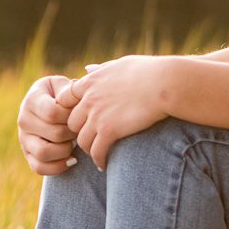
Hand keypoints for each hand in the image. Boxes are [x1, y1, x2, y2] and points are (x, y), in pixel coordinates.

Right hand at [15, 73, 79, 175]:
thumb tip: (75, 100)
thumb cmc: (63, 96)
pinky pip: (40, 168)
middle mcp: (23, 119)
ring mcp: (23, 139)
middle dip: (73, 133)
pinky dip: (59, 166)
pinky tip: (72, 158)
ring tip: (73, 143)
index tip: (79, 114)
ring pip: (44, 152)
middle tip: (80, 129)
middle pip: (54, 134)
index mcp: (32, 99)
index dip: (71, 116)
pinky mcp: (27, 155)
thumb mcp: (65, 87)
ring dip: (65, 150)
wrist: (53, 107)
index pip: (52, 113)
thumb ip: (70, 91)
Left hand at [66, 55, 175, 169]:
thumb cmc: (148, 71)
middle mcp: (89, 99)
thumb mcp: (118, 64)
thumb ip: (100, 69)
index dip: (69, 110)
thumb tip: (87, 69)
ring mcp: (97, 116)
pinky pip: (96, 151)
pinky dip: (99, 159)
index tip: (81, 118)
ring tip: (97, 153)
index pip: (64, 99)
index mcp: (89, 82)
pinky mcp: (109, 131)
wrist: (164, 83)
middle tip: (88, 140)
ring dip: (88, 149)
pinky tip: (104, 164)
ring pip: (81, 140)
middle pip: (71, 123)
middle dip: (78, 132)